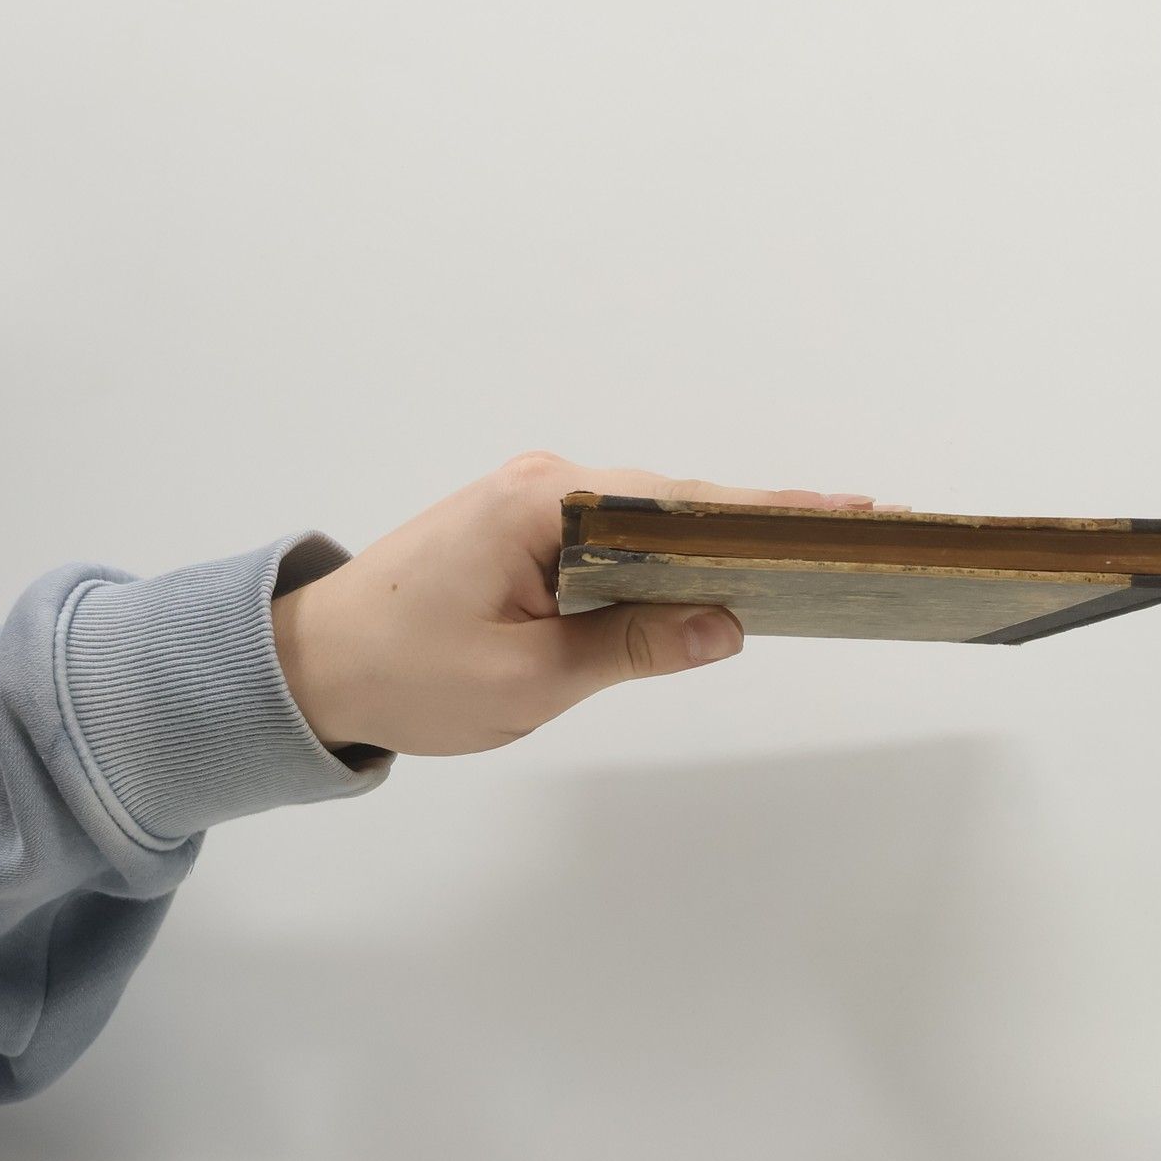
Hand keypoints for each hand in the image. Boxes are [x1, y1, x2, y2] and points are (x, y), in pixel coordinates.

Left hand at [269, 451, 893, 755]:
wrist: (310, 668)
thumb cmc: (406, 675)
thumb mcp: (532, 677)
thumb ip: (633, 646)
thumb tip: (725, 623)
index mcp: (546, 502)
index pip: (685, 503)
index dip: (771, 516)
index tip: (849, 511)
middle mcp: (544, 482)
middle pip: (677, 503)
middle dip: (757, 528)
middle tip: (849, 540)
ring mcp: (531, 501)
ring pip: (648, 522)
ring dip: (712, 547)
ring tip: (798, 566)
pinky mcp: (521, 529)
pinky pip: (615, 538)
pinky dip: (664, 559)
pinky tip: (709, 583)